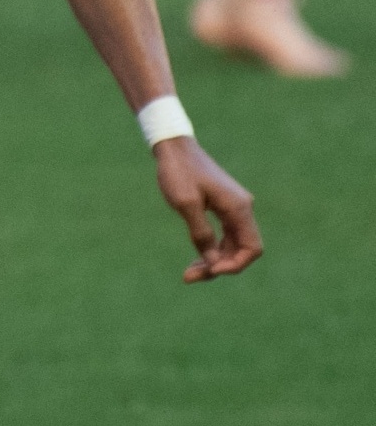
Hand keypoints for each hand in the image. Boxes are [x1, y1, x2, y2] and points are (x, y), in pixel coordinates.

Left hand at [153, 137, 261, 282]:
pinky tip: (195, 259)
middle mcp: (241, 209)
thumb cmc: (178, 172)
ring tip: (188, 274)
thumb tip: (212, 262)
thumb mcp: (186, 204)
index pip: (252, 248)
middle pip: (241, 250)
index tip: (210, 270)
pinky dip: (211, 250)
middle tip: (188, 277)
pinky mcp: (223, 207)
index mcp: (238, 208)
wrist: (174, 148)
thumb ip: (201, 233)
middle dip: (219, 267)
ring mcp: (233, 208)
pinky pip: (224, 236)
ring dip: (213, 261)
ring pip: (232, 245)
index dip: (235, 265)